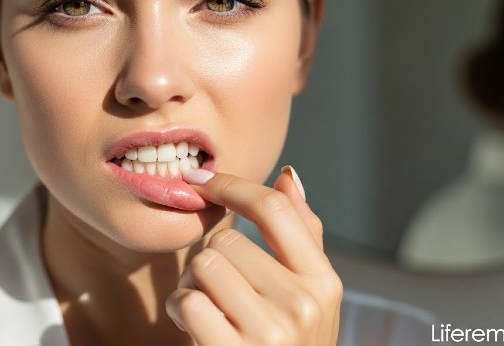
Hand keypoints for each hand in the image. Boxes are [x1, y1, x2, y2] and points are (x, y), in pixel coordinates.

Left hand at [166, 166, 341, 344]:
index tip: (201, 180)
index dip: (232, 185)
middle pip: (227, 239)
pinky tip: (194, 326)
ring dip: (192, 283)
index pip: (274, 209)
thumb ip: (303, 236)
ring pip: (203, 265)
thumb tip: (288, 176)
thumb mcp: (310, 295)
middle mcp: (303, 305)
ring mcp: (270, 332)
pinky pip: (187, 301)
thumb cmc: (291, 344)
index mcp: (323, 282)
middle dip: (211, 256)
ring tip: (209, 307)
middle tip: (218, 286)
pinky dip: (179, 309)